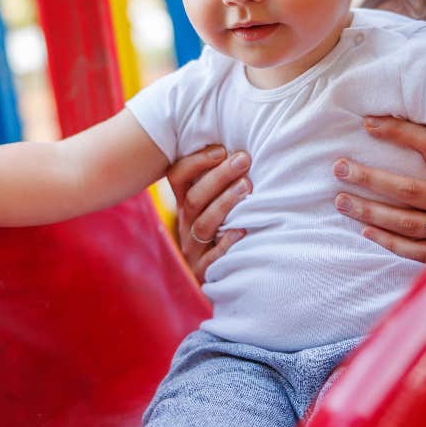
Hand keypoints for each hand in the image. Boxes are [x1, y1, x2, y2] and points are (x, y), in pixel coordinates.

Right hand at [164, 145, 250, 282]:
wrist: (221, 277)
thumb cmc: (225, 232)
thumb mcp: (216, 205)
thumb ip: (221, 181)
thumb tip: (241, 149)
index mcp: (185, 205)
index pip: (177, 177)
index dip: (196, 162)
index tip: (221, 150)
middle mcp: (185, 224)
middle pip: (194, 198)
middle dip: (219, 177)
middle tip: (243, 160)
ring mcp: (193, 249)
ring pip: (204, 224)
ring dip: (225, 202)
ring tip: (247, 186)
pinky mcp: (204, 272)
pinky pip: (213, 258)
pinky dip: (227, 243)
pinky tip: (242, 230)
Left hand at [334, 116, 425, 262]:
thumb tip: (412, 123)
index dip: (398, 132)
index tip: (367, 124)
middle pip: (406, 188)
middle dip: (368, 178)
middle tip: (338, 167)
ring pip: (403, 221)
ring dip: (368, 210)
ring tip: (340, 200)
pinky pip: (412, 248)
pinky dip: (387, 239)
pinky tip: (364, 229)